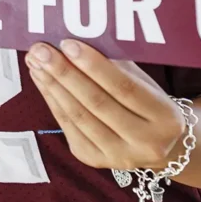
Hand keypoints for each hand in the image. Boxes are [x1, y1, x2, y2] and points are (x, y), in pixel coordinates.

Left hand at [25, 39, 185, 171]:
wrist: (155, 145)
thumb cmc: (148, 104)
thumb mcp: (147, 85)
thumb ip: (119, 66)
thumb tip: (79, 41)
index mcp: (165, 119)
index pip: (125, 88)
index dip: (94, 66)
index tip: (67, 43)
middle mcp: (145, 143)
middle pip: (97, 103)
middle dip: (65, 73)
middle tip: (41, 50)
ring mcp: (118, 156)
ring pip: (78, 116)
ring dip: (52, 86)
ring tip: (35, 62)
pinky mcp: (93, 160)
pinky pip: (68, 126)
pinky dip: (52, 100)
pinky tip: (41, 79)